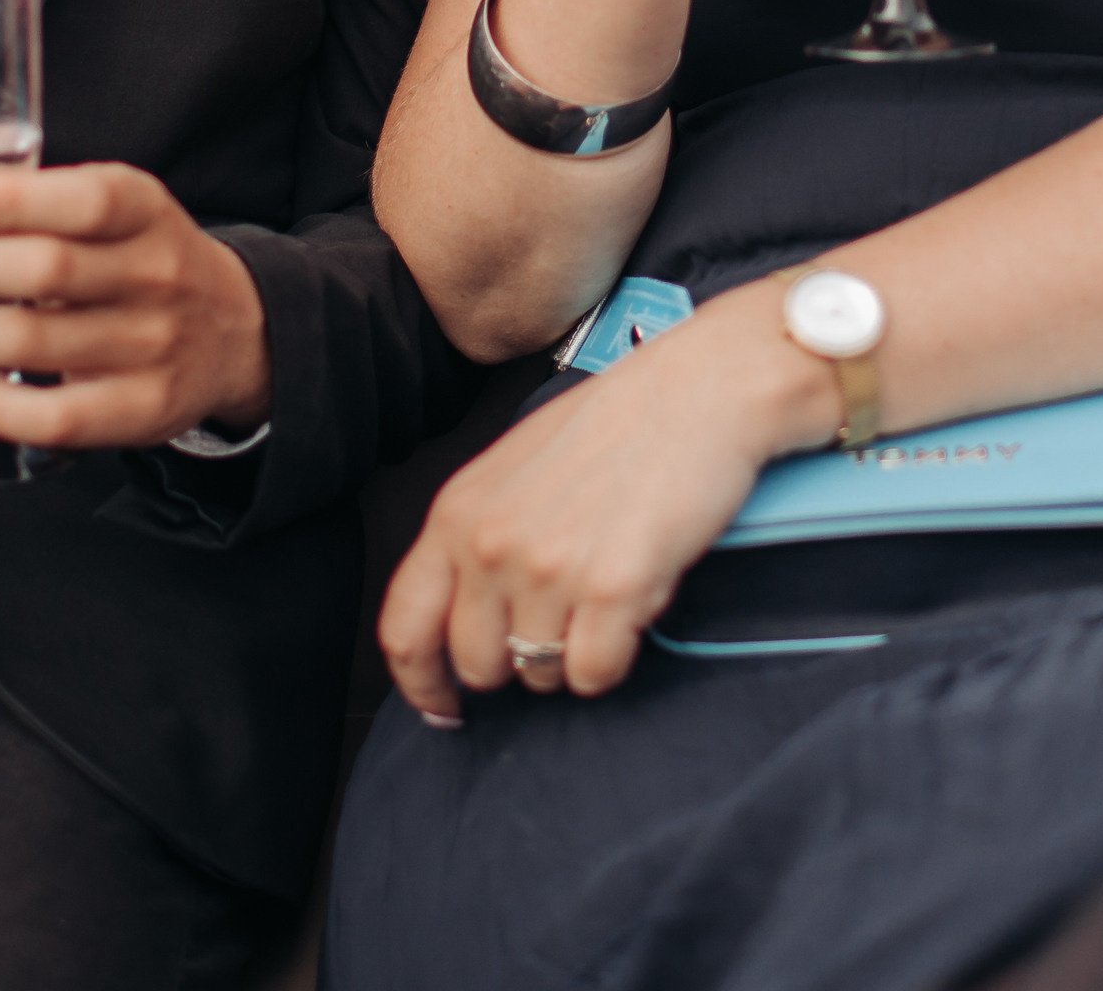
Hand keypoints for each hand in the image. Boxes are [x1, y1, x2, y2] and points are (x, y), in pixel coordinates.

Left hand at [0, 161, 271, 448]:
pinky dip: (4, 406)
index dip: (13, 202)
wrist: (235, 329)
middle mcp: (154, 274)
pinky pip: (61, 418)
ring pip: (41, 344)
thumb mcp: (104, 204)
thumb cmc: (146, 257)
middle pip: (51, 271)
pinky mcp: (142, 408)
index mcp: (144, 211)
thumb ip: (19, 186)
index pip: (85, 200)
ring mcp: (152, 346)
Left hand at [379, 282, 830, 718]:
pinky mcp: (611, 590)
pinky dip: (614, 657)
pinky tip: (631, 604)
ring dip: (572, 653)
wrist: (697, 394)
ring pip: (540, 674)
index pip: (405, 627)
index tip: (441, 708)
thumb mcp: (514, 469)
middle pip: (477, 665)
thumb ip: (478, 536)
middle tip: (559, 621)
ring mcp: (548, 570)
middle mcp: (491, 545)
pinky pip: (595, 674)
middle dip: (516, 659)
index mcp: (458, 511)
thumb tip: (465, 613)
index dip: (420, 683)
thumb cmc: (614, 423)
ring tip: (602, 593)